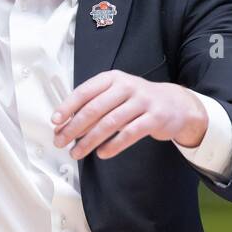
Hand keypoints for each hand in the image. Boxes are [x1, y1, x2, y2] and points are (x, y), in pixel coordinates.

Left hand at [51, 71, 207, 159]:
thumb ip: (92, 106)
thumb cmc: (137, 100)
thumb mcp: (115, 95)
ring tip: (77, 152)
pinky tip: (102, 154)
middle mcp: (127, 86)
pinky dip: (113, 146)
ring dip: (89, 140)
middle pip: (94, 109)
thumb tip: (63, 124)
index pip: (84, 91)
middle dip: (74, 128)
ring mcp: (142, 102)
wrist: (175, 104)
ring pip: (110, 123)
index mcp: (112, 78)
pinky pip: (129, 134)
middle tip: (61, 141)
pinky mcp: (154, 118)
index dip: (67, 107)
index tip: (55, 121)